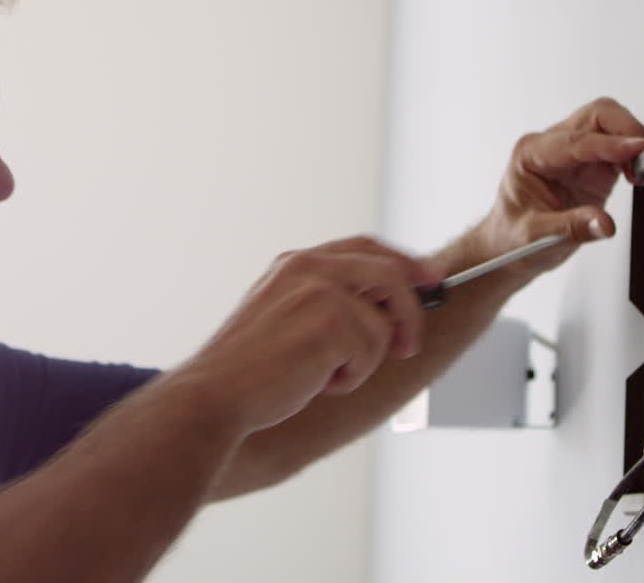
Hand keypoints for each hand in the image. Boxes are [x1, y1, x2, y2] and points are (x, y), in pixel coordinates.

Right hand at [186, 236, 442, 434]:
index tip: (428, 280)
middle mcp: (308, 268)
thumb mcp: (284, 316)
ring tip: (319, 376)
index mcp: (295, 263)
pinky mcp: (331, 323)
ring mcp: (320, 292)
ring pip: (382, 324)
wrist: (214, 396)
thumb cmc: (247, 370)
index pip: (365, 246)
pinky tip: (314, 383)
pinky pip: (372, 352)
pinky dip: (350, 378)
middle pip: (389, 273)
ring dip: (362, 362)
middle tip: (409, 346)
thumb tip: (387, 310)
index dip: (403, 262)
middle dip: (410, 311)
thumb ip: (328, 300)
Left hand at [475, 97, 643, 275]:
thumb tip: (604, 223)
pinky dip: (633, 156)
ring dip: (631, 140)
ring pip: (610, 124)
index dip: (609, 144)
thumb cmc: (511, 234)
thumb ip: (571, 227)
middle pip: (597, 115)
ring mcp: (573, 154)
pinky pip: (618, 148)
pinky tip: (637, 173)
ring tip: (642, 169)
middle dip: (625, 129)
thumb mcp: (534, 236)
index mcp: (531, 154)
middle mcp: (552, 146)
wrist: (508, 245)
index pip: (576, 140)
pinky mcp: (591, 166)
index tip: (636, 149)